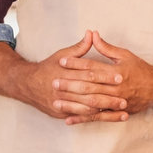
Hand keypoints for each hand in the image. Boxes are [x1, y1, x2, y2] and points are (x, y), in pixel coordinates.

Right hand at [0, 33, 123, 122]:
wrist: (26, 84)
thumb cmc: (48, 68)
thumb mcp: (62, 55)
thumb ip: (79, 47)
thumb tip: (92, 33)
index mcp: (65, 73)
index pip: (89, 75)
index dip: (106, 76)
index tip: (121, 76)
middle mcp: (63, 90)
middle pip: (89, 94)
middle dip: (108, 97)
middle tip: (126, 98)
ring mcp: (61, 104)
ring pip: (86, 109)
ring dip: (105, 111)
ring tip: (122, 111)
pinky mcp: (60, 114)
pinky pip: (80, 117)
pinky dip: (94, 119)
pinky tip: (108, 118)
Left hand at [53, 30, 152, 123]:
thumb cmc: (140, 69)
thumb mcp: (125, 55)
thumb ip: (106, 47)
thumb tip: (93, 34)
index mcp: (117, 72)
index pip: (93, 67)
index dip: (77, 63)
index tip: (62, 61)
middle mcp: (116, 88)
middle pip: (89, 85)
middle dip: (70, 84)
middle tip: (54, 81)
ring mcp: (116, 102)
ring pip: (91, 103)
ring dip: (73, 103)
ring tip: (56, 101)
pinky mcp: (116, 113)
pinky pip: (97, 118)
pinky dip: (82, 119)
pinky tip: (68, 119)